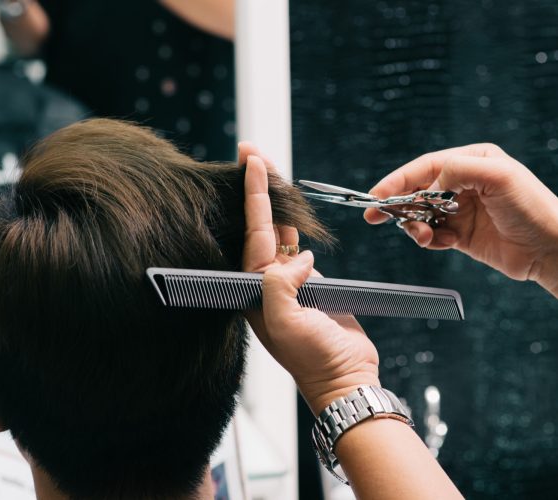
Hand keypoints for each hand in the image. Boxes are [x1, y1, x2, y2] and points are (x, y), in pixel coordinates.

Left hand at [239, 142, 379, 413]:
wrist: (345, 375)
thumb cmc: (313, 358)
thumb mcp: (286, 324)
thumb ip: (280, 285)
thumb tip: (298, 258)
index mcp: (254, 288)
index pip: (251, 231)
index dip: (252, 195)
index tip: (249, 162)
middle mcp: (266, 281)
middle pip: (260, 225)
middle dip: (257, 189)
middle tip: (251, 152)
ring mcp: (289, 281)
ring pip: (280, 232)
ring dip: (276, 203)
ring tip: (268, 170)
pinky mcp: (310, 284)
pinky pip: (299, 247)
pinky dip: (295, 226)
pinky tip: (290, 211)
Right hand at [364, 144, 557, 295]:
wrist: (550, 249)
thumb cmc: (532, 208)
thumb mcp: (497, 176)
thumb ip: (458, 169)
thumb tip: (428, 184)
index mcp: (471, 162)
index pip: (424, 167)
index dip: (396, 180)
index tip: (376, 195)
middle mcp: (463, 184)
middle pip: (416, 191)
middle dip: (397, 205)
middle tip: (374, 216)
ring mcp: (460, 210)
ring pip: (420, 215)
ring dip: (416, 227)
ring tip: (425, 237)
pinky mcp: (460, 234)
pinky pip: (432, 235)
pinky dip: (431, 240)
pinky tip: (448, 243)